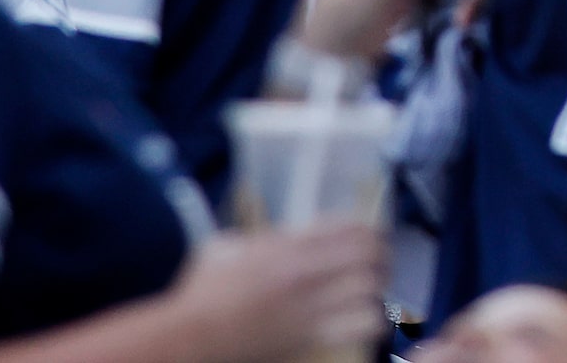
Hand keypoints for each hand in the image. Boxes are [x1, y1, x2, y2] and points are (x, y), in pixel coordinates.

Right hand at [163, 228, 385, 360]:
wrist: (186, 339)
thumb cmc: (200, 293)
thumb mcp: (227, 247)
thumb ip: (258, 238)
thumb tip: (280, 237)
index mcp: (287, 246)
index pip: (349, 226)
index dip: (368, 230)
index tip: (371, 236)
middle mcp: (305, 272)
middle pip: (368, 255)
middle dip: (379, 257)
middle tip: (379, 263)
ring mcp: (310, 307)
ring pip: (370, 289)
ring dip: (376, 288)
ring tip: (372, 291)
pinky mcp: (309, 339)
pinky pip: (360, 326)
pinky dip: (369, 321)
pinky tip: (364, 319)